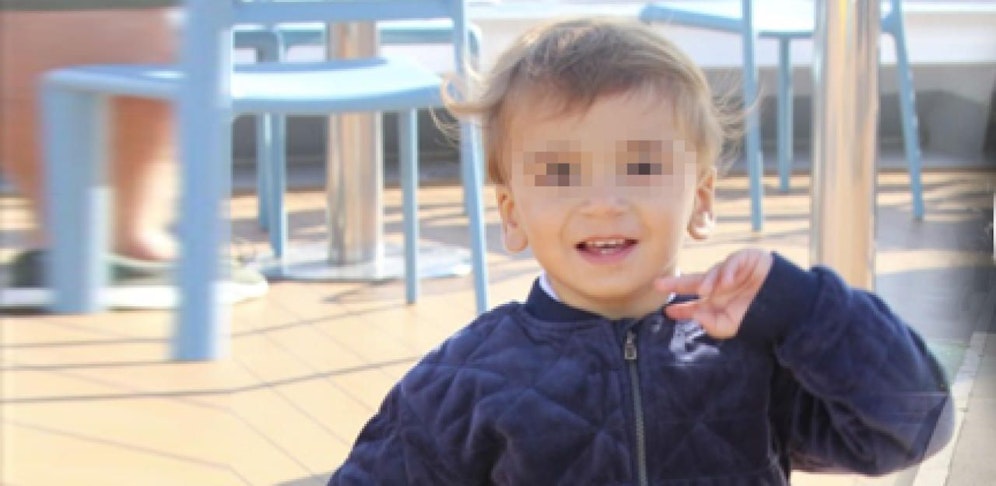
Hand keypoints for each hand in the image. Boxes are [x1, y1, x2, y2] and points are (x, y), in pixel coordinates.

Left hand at [654, 249, 773, 338]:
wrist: (787, 305)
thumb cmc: (758, 316)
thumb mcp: (731, 326)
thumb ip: (712, 325)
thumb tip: (696, 315)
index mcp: (716, 302)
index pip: (693, 304)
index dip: (681, 307)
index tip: (668, 311)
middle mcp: (719, 286)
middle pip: (693, 282)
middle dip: (676, 284)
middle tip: (658, 284)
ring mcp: (731, 272)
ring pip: (712, 272)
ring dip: (707, 281)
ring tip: (705, 291)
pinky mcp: (744, 259)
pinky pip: (731, 262)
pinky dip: (726, 272)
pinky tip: (726, 283)